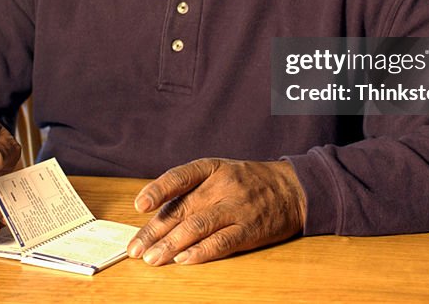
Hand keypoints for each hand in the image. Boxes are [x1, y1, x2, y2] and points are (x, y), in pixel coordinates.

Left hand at [128, 158, 306, 265]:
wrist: (292, 189)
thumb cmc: (249, 183)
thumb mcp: (221, 174)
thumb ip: (192, 191)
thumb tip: (156, 216)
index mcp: (212, 168)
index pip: (179, 177)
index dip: (157, 191)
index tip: (139, 206)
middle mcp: (222, 186)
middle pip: (182, 208)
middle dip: (154, 231)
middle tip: (135, 249)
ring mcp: (237, 207)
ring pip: (197, 226)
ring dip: (171, 245)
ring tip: (153, 259)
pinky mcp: (250, 229)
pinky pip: (222, 241)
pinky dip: (201, 252)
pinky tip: (184, 260)